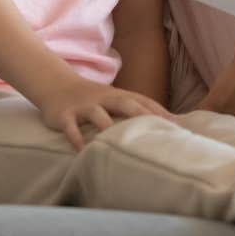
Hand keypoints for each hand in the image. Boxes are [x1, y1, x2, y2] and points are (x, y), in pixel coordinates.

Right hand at [38, 76, 172, 150]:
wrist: (56, 85)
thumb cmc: (92, 99)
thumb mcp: (113, 100)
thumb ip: (133, 109)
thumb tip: (162, 124)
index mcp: (117, 95)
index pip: (142, 101)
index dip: (159, 111)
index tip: (178, 125)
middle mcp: (103, 98)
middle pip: (124, 102)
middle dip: (140, 114)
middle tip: (157, 128)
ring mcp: (83, 106)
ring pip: (96, 113)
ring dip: (106, 124)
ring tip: (117, 140)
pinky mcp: (64, 115)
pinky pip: (70, 127)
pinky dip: (76, 137)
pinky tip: (82, 150)